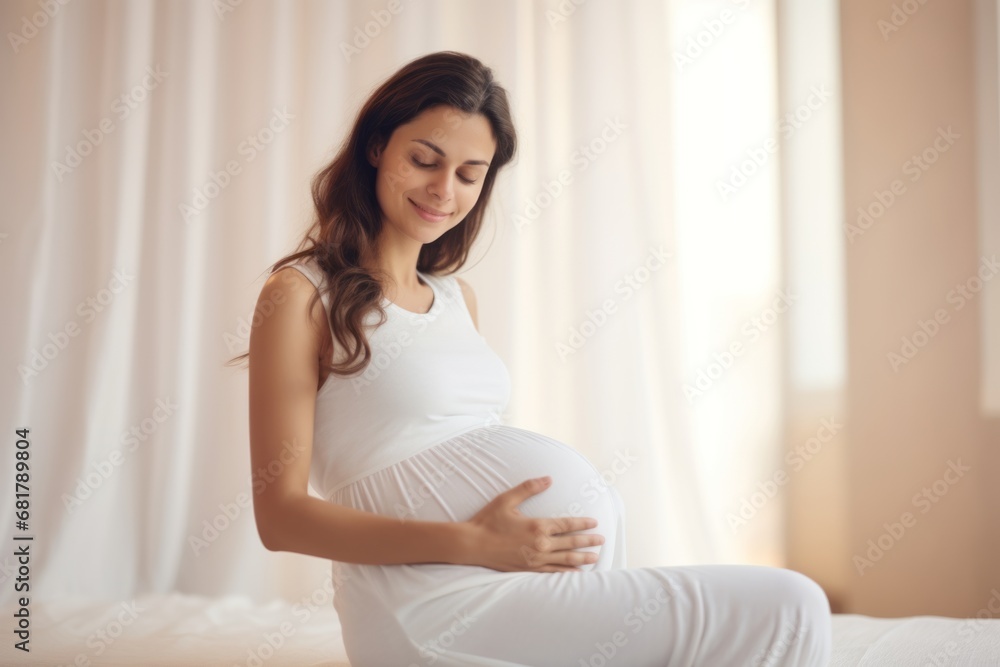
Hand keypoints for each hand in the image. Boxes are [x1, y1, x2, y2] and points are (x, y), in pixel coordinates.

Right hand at [461, 476, 604, 572]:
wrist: (472, 545)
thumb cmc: (488, 520)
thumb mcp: (507, 499)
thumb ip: (529, 488)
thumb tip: (548, 479)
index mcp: (537, 526)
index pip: (567, 524)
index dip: (583, 524)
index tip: (595, 523)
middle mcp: (540, 544)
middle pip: (571, 543)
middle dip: (588, 541)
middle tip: (602, 540)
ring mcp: (535, 559)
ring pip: (565, 560)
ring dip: (582, 558)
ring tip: (595, 558)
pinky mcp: (528, 569)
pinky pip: (553, 572)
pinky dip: (566, 572)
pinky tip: (575, 573)